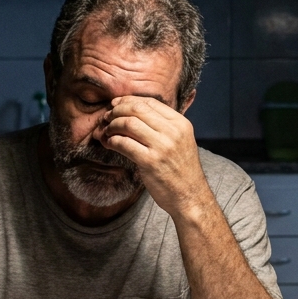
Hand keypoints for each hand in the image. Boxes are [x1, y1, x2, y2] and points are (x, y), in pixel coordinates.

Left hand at [99, 96, 211, 216]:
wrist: (190, 197)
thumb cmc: (182, 171)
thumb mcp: (181, 142)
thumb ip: (164, 127)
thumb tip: (134, 113)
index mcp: (181, 123)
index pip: (150, 102)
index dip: (129, 100)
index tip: (116, 104)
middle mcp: (173, 132)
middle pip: (137, 109)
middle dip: (117, 110)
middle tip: (107, 117)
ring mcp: (162, 146)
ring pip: (128, 123)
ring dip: (112, 125)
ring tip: (107, 131)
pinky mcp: (150, 161)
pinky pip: (124, 143)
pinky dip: (112, 141)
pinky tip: (109, 144)